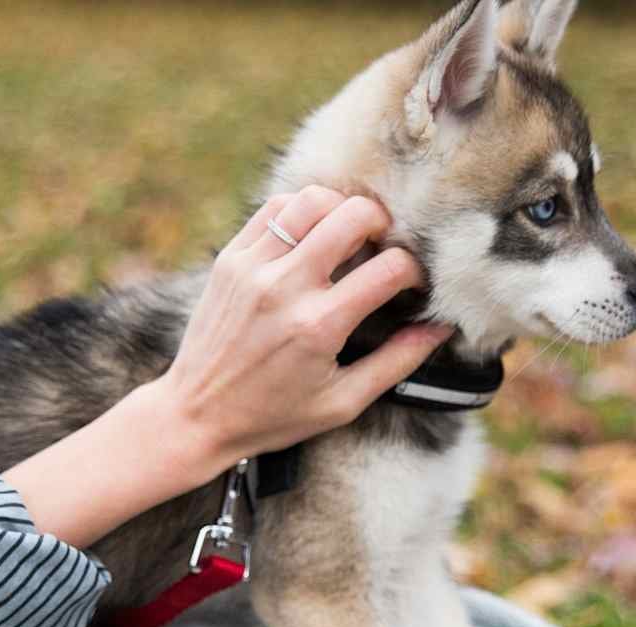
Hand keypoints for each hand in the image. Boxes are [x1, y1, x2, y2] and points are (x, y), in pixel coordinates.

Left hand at [151, 186, 447, 468]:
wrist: (195, 415)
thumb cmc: (273, 416)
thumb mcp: (343, 402)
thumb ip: (397, 363)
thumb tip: (440, 328)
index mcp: (319, 326)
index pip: (390, 268)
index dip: (414, 271)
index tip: (411, 285)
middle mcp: (286, 288)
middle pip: (354, 215)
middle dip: (383, 224)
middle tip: (382, 248)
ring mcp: (253, 267)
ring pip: (313, 199)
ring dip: (341, 209)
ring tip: (348, 236)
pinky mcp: (229, 258)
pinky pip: (274, 208)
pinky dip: (302, 210)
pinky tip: (311, 234)